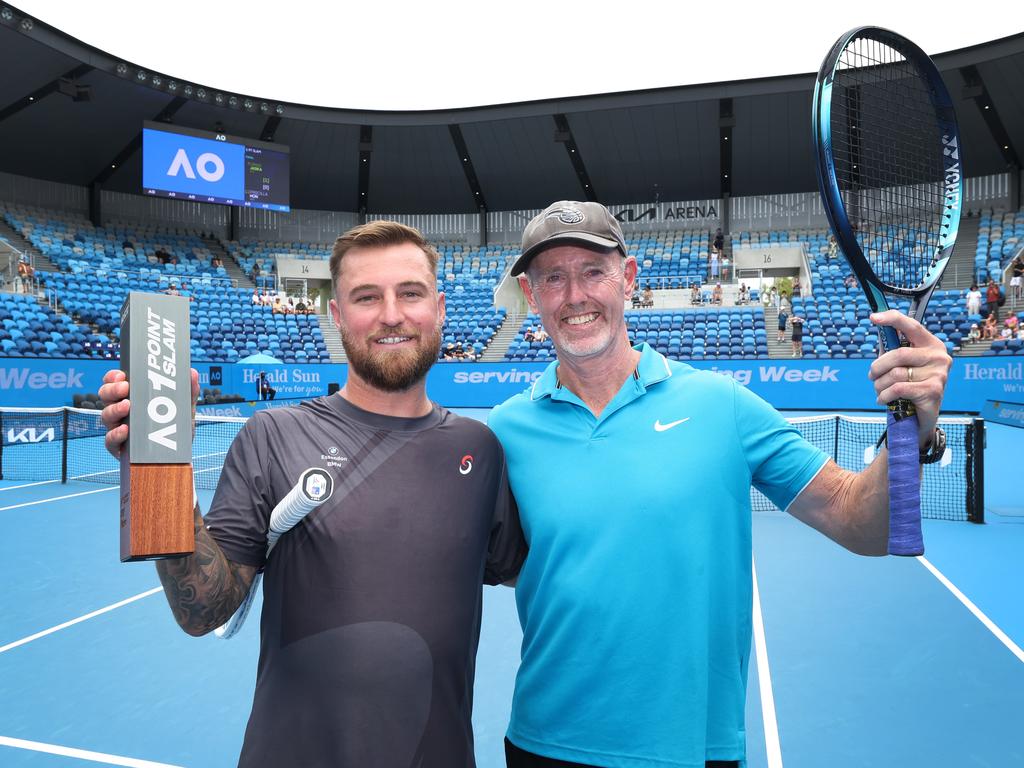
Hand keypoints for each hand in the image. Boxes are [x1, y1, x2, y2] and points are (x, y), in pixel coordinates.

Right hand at [99, 368, 199, 458]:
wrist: (177, 456)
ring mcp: (118, 428)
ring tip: (127, 406)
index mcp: (133, 397)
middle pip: (106, 396)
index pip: (115, 383)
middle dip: (112, 389)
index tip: (121, 374)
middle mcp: (121, 411)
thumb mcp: (184, 408)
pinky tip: (125, 429)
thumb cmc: (175, 429)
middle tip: (125, 387)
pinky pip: (111, 440)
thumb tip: (192, 373)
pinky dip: (116, 434)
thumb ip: (188, 391)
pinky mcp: (119, 447)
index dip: (113, 377)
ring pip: (106, 416)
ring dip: (114, 409)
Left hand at [867, 311, 950, 445]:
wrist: (922, 417)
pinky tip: (882, 399)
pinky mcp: (934, 390)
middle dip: (877, 366)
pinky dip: (884, 395)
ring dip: (879, 384)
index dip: (892, 319)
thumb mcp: (901, 365)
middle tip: (872, 376)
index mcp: (931, 344)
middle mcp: (939, 356)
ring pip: (895, 374)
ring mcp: (939, 373)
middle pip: (898, 354)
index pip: (912, 326)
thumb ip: (892, 348)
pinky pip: (898, 389)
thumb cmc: (909, 385)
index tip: (873, 317)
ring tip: (879, 390)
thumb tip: (878, 327)